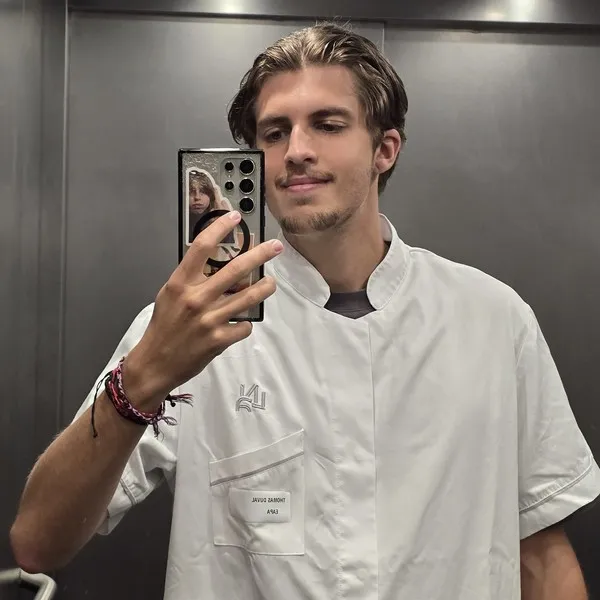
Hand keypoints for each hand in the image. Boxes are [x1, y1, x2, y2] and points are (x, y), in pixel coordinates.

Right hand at [122, 211, 281, 409]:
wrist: (155, 363)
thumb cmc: (163, 326)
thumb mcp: (169, 295)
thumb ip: (191, 279)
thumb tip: (215, 264)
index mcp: (180, 283)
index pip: (202, 247)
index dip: (221, 228)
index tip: (235, 217)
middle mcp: (197, 298)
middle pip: (236, 269)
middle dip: (261, 254)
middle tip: (275, 247)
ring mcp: (210, 320)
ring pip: (250, 297)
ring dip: (265, 287)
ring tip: (270, 283)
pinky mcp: (220, 340)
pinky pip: (245, 325)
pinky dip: (246, 322)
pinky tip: (241, 323)